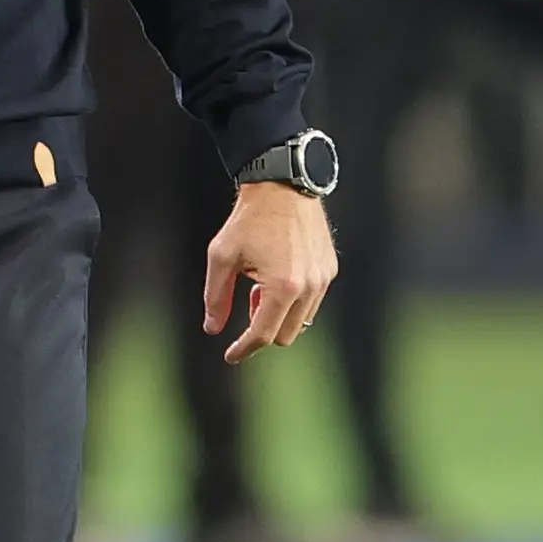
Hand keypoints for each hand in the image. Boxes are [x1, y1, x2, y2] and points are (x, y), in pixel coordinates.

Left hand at [203, 179, 336, 365]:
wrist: (283, 186)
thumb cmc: (249, 219)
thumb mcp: (222, 257)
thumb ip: (216, 297)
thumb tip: (213, 328)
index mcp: (283, 287)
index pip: (262, 335)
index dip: (243, 348)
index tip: (230, 355)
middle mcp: (309, 287)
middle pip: (284, 335)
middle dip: (262, 328)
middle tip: (246, 300)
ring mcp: (323, 279)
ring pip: (300, 321)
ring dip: (278, 314)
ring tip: (261, 286)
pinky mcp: (329, 269)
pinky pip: (312, 302)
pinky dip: (293, 300)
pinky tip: (278, 276)